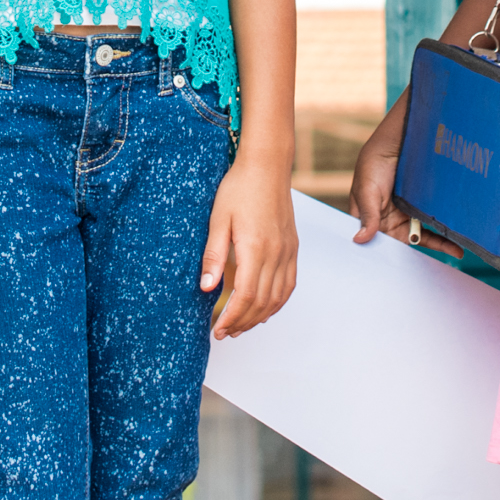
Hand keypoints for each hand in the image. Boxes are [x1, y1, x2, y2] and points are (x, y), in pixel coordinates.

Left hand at [200, 153, 296, 338]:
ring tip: (241, 326)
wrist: (267, 166)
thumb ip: (213, 255)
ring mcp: (288, 251)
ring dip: (260, 317)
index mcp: (256, 248)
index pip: (245, 296)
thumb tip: (206, 288)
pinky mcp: (292, 247)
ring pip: (278, 297)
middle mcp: (276, 254)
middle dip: (243, 322)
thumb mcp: (218, 220)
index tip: (217, 330)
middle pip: (262, 302)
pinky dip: (277, 302)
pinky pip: (289, 284)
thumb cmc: (239, 189)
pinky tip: (264, 308)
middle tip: (225, 333)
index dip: (231, 318)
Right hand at [344, 98, 461, 257]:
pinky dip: (443, 237)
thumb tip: (359, 240)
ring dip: (437, 245)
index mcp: (370, 218)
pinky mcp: (423, 207)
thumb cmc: (374, 162)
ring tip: (456, 253)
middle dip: (417, 256)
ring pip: (422, 236)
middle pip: (403, 244)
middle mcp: (389, 219)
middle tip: (432, 268)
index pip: (377, 244)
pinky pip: (433, 226)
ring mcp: (407, 213)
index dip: (387, 257)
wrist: (399, 138)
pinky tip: (456, 245)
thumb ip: (367, 215)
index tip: (400, 270)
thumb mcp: (367, 188)